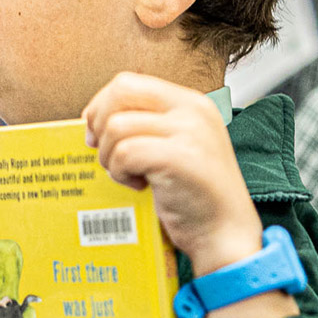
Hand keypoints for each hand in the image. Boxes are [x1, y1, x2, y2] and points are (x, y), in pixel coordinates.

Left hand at [81, 73, 262, 274]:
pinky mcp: (180, 157)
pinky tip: (140, 186)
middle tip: (110, 156)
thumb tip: (91, 118)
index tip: (96, 134)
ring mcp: (190, 132)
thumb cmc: (194, 196)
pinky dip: (121, 173)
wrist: (225, 234)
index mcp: (191, 103)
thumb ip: (144, 125)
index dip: (102, 106)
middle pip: (120, 93)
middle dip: (101, 125)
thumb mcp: (175, 146)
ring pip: (117, 126)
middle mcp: (193, 110)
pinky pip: (125, 153)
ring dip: (110, 157)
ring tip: (131, 176)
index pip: (129, 82)